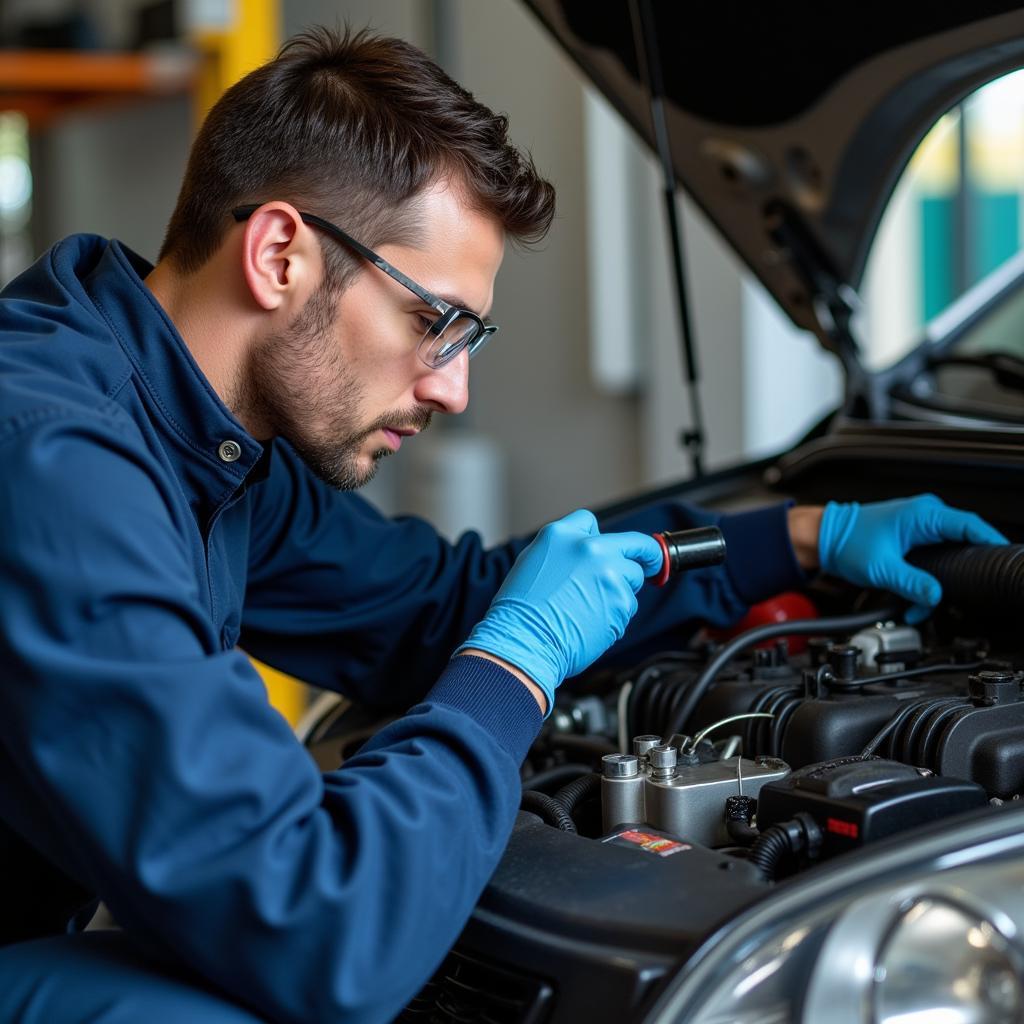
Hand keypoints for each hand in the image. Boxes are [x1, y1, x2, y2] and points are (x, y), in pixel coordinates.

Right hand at [455, 509, 662, 715]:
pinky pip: (628, 605)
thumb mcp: (533, 564)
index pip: (590, 523)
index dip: (601, 538)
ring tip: (589, 610)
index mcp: (561, 535)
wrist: (523, 642)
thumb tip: (589, 555)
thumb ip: (564, 552)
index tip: (613, 548)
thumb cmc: (521, 612)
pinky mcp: (621, 599)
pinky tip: (592, 623)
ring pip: (632, 578)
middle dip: (647, 555)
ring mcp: (608, 572)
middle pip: (633, 543)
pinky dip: (616, 615)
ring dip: (620, 592)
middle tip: (652, 566)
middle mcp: (589, 547)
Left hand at [819, 494, 1007, 621]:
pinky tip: (914, 601)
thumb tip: (935, 597)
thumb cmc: (847, 542)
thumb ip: (911, 584)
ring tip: (920, 607)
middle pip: (965, 544)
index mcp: (924, 514)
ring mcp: (922, 528)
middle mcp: (927, 517)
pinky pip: (934, 561)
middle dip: (961, 575)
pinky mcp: (915, 540)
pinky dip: (927, 582)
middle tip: (960, 596)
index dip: (991, 543)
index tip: (1001, 560)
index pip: (972, 526)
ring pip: (949, 557)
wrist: (826, 539)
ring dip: (938, 585)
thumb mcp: (881, 568)